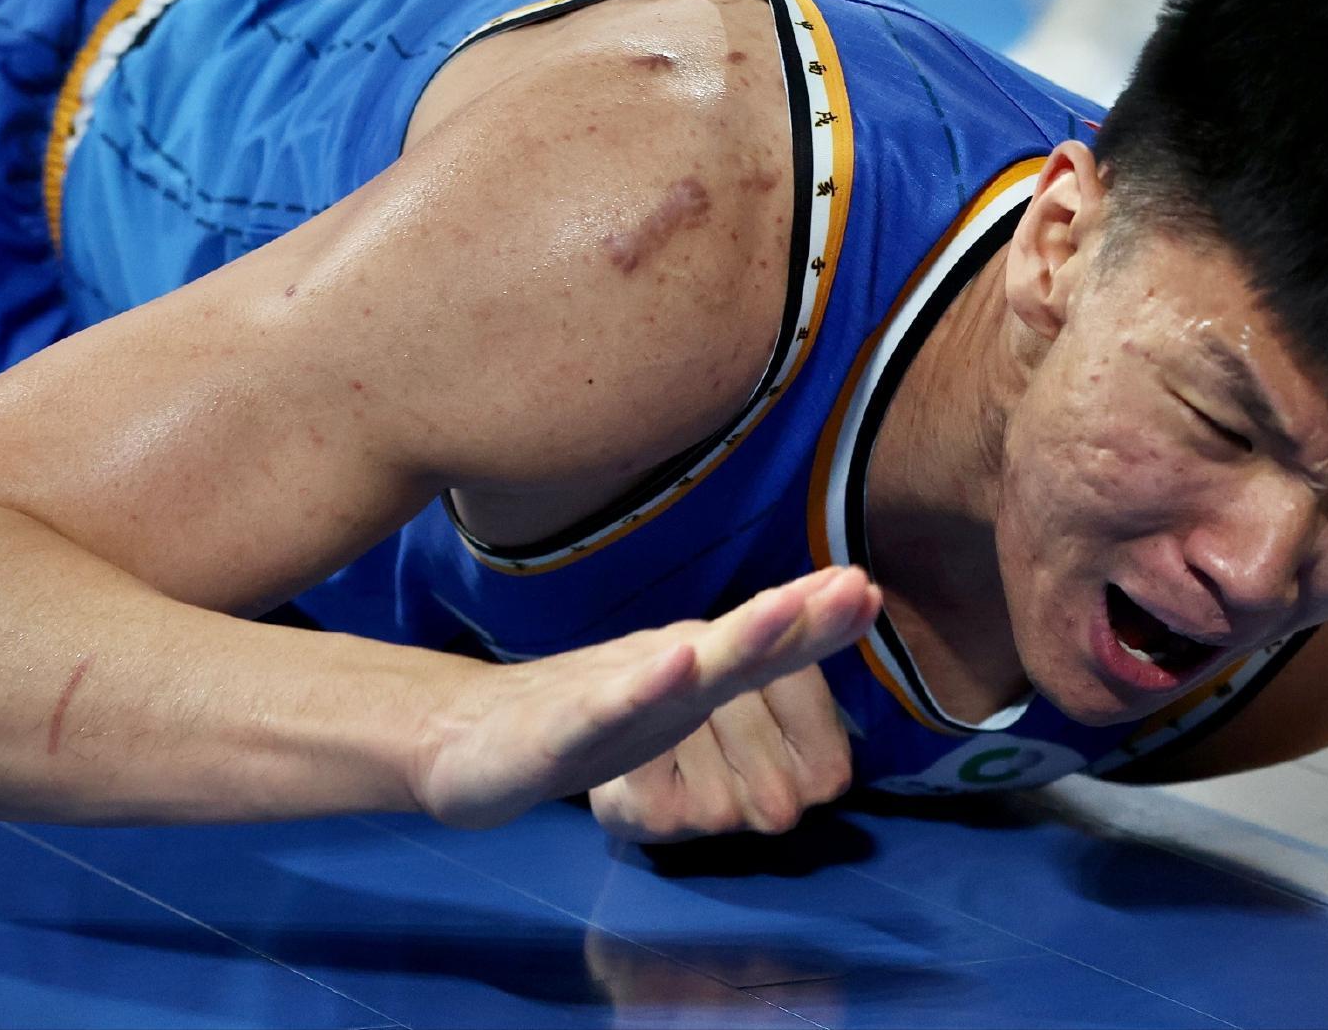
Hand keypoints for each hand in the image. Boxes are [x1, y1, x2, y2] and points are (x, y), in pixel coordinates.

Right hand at [413, 565, 880, 828]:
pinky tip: (677, 661)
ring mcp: (607, 697)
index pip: (764, 653)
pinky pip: (607, 707)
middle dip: (799, 620)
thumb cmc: (572, 721)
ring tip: (786, 612)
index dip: (817, 626)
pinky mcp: (558, 731)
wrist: (459, 739)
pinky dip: (645, 685)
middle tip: (856, 587)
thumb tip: (804, 644)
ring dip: (737, 641)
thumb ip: (726, 679)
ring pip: (680, 671)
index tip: (869, 590)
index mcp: (684, 675)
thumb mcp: (663, 702)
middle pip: (737, 649)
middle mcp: (654, 674)